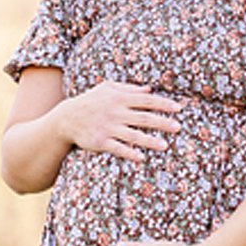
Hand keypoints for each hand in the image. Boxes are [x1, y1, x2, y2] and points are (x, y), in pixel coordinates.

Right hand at [56, 82, 181, 161]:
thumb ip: (128, 88)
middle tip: (178, 127)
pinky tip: (142, 158)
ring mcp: (108, 127)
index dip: (163, 104)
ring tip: (165, 146)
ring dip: (149, 140)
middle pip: (143, 118)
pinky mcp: (100, 141)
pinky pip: (117, 148)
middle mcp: (115, 112)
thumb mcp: (107, 88)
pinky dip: (129, 153)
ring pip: (133, 135)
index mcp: (119, 98)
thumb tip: (149, 89)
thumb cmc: (90, 101)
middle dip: (162, 122)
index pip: (146, 100)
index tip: (178, 108)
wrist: (67, 118)